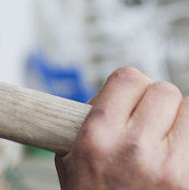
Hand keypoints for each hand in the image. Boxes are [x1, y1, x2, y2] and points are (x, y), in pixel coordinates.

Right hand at [55, 67, 188, 188]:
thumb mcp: (69, 157)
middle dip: (158, 105)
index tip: (130, 100)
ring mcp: (171, 168)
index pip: (129, 77)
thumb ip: (90, 119)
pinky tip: (176, 160)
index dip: (131, 87)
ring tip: (166, 141)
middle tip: (150, 123)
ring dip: (180, 123)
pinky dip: (188, 145)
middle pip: (165, 91)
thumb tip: (118, 93)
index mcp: (98, 136)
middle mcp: (135, 148)